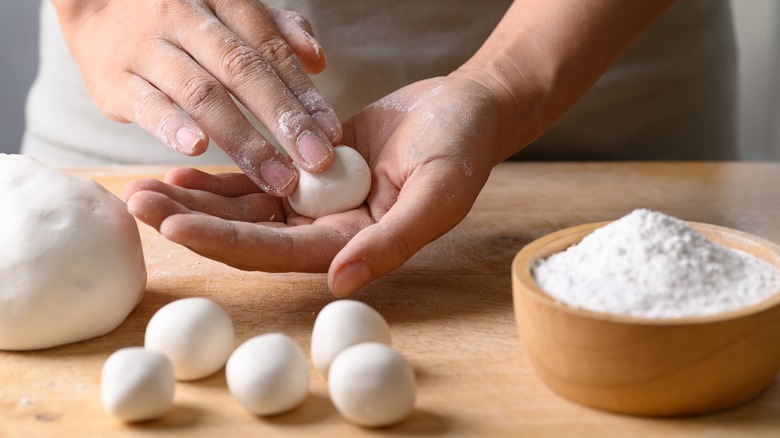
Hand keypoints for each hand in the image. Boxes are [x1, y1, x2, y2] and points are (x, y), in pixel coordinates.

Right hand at [54, 0, 341, 195]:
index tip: (334, 134)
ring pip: (202, 94)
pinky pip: (146, 104)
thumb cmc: (180, 16)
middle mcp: (187, 20)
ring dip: (243, 139)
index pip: (271, 50)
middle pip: (243, 72)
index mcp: (223, 2)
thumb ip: (274, 30)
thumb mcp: (227, 10)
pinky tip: (198, 150)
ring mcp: (148, 49)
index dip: (305, 94)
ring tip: (277, 176)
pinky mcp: (114, 81)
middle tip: (318, 162)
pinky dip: (171, 126)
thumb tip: (317, 59)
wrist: (96, 3)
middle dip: (285, 120)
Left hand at [125, 76, 507, 295]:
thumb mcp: (437, 192)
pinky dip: (224, 176)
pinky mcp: (312, 171)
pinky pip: (261, 176)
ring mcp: (318, 202)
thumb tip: (339, 282)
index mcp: (358, 244)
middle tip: (138, 206)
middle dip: (195, 222)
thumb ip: (392, 240)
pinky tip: (185, 171)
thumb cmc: (463, 147)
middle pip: (251, 235)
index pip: (282, 253)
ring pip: (248, 207)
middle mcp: (331, 230)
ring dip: (197, 201)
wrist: (467, 109)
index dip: (229, 243)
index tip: (177, 229)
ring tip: (144, 190)